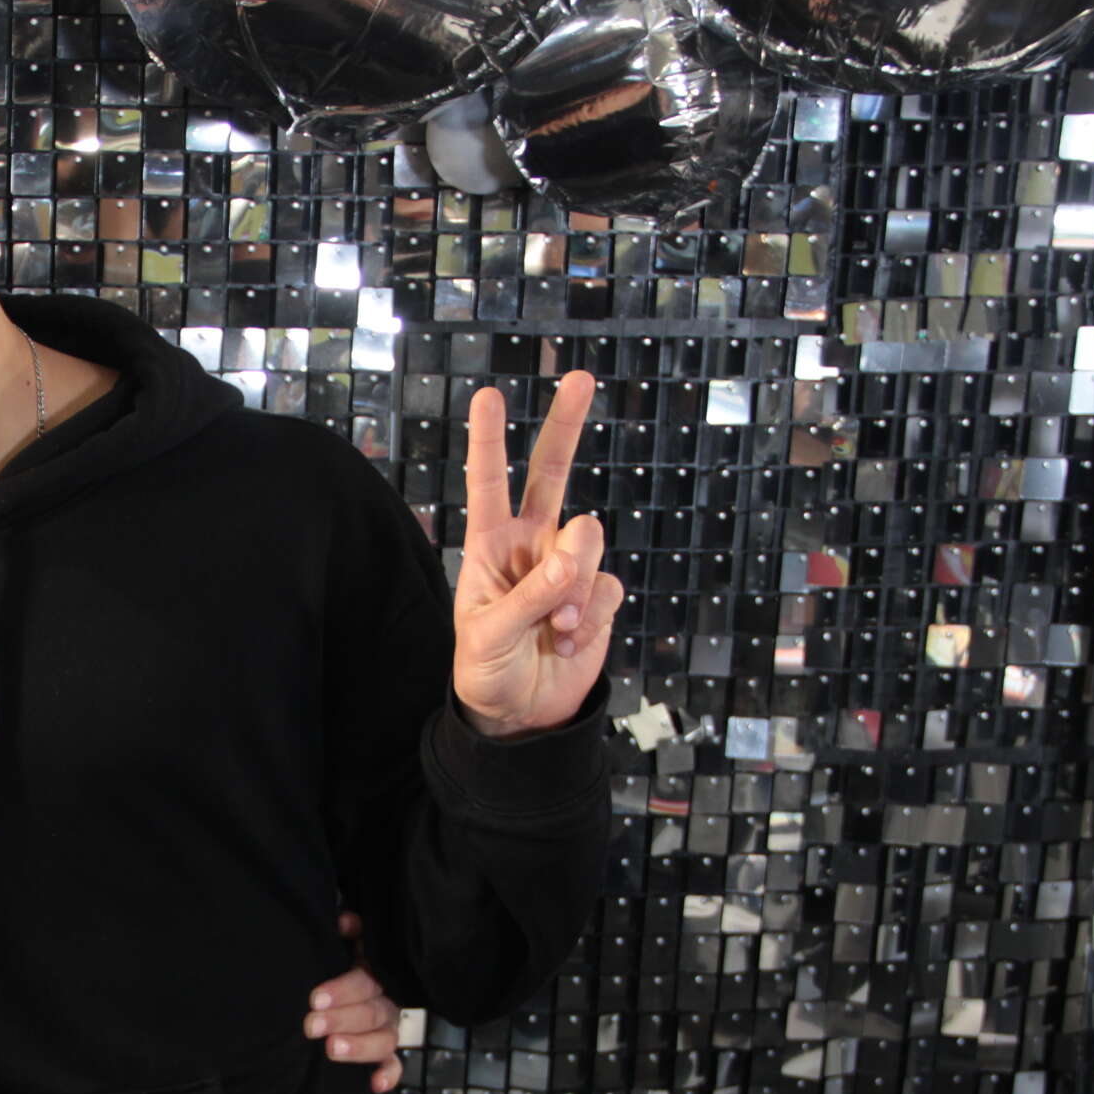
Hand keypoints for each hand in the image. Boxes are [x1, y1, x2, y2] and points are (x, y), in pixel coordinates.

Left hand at [307, 912, 404, 1093]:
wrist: (334, 990)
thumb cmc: (336, 964)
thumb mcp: (343, 945)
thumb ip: (349, 932)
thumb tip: (345, 922)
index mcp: (374, 973)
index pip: (364, 981)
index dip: (343, 990)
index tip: (315, 999)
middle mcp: (385, 1001)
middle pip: (372, 1012)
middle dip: (341, 1019)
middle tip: (311, 1025)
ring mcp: (387, 1028)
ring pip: (384, 1039)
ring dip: (359, 1046)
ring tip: (332, 1049)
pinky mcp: (385, 1053)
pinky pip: (394, 1065)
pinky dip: (388, 1076)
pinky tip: (375, 1086)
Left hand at [454, 373, 624, 735]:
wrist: (519, 715)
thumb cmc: (486, 671)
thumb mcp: (488, 638)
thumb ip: (527, 598)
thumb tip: (567, 562)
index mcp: (490, 547)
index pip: (489, 484)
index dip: (488, 441)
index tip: (488, 395)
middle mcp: (531, 545)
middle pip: (553, 474)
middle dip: (566, 425)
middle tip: (581, 378)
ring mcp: (567, 568)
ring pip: (588, 542)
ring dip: (575, 588)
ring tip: (553, 630)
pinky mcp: (596, 596)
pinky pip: (607, 589)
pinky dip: (589, 619)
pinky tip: (568, 643)